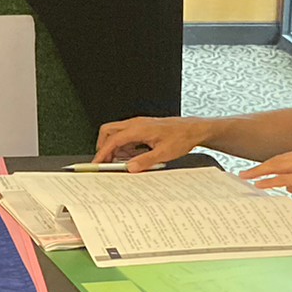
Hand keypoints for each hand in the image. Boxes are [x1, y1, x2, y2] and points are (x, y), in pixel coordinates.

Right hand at [93, 116, 207, 170]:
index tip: (98, 163)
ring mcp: (139, 125)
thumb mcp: (163, 153)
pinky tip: (132, 157)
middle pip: (108, 132)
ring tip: (121, 162)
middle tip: (105, 162)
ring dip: (115, 148)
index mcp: (139, 128)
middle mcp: (136, 124)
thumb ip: (144, 161)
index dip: (103, 152)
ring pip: (116, 134)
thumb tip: (129, 167)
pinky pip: (126, 136)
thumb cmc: (181, 137)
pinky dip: (123, 147)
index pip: (113, 140)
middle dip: (103, 147)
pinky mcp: (142, 129)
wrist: (193, 130)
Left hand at [240, 147, 291, 212]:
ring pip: (279, 166)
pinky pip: (284, 178)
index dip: (270, 163)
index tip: (258, 168)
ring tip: (247, 178)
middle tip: (245, 173)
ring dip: (260, 172)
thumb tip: (288, 186)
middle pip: (279, 159)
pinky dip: (270, 181)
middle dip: (260, 166)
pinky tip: (260, 185)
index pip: (286, 157)